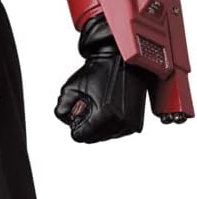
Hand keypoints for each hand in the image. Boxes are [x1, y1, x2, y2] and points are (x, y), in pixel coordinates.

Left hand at [55, 14, 146, 142]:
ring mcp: (130, 124)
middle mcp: (121, 123)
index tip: (79, 109)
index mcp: (106, 117)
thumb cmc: (98, 70)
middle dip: (87, 124)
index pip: (80, 136)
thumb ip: (61, 110)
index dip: (75, 123)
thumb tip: (67, 122)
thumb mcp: (71, 88)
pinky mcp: (136, 122)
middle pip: (93, 138)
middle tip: (89, 104)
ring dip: (98, 125)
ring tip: (101, 102)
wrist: (121, 59)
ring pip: (104, 136)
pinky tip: (109, 106)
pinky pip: (116, 131)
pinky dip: (109, 123)